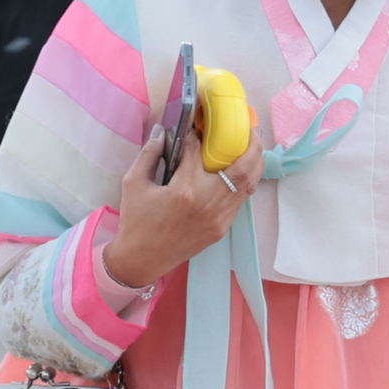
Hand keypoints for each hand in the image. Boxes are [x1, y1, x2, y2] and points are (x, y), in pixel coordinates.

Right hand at [97, 122, 257, 289]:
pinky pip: (240, 200)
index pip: (197, 152)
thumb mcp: (133, 183)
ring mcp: (219, 218)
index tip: (194, 128)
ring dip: (254, 163)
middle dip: (251, 145)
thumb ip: (149, 154)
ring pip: (249, 185)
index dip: (196, 136)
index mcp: (184, 190)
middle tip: (249, 129)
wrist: (142, 259)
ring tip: (252, 145)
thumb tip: (163, 131)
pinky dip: (244, 182)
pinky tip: (240, 170)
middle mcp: (208, 203)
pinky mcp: (222, 228)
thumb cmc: (136, 220)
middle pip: (243, 168)